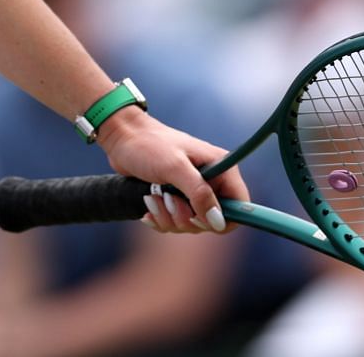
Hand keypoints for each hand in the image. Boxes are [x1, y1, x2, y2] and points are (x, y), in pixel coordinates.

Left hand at [96, 109, 247, 233]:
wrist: (123, 138)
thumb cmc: (149, 145)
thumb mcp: (174, 167)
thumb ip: (198, 193)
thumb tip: (218, 221)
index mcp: (221, 168)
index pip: (240, 205)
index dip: (222, 219)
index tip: (196, 216)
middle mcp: (212, 181)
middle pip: (212, 221)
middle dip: (185, 217)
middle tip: (167, 199)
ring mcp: (194, 191)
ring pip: (192, 224)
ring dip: (169, 217)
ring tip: (153, 197)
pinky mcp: (177, 199)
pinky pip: (176, 223)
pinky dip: (160, 218)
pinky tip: (148, 205)